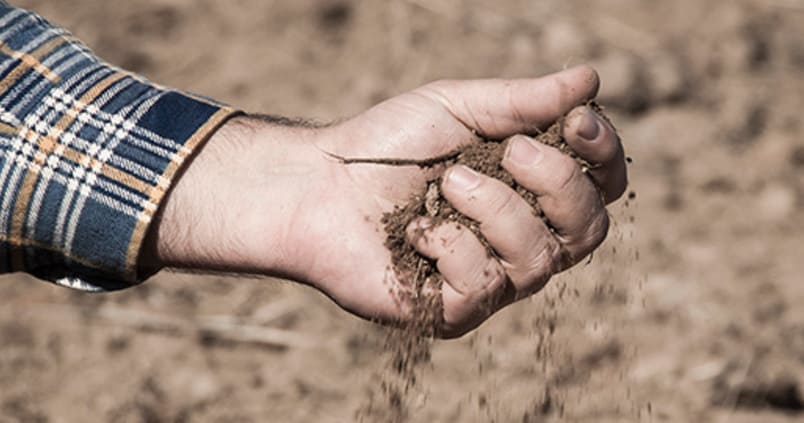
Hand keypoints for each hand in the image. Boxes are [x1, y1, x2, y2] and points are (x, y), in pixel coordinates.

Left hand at [143, 65, 627, 337]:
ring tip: (446, 180)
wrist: (317, 185)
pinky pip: (483, 288)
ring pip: (540, 261)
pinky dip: (449, 245)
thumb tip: (590, 79)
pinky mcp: (452, 310)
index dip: (604, 155)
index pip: (600, 186)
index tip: (578, 120)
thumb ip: (523, 100)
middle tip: (510, 149)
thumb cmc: (388, 145)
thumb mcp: (459, 108)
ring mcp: (490, 281)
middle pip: (589, 229)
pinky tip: (413, 229)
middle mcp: (520, 241)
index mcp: (530, 192)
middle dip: (558, 183)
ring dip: (495, 208)